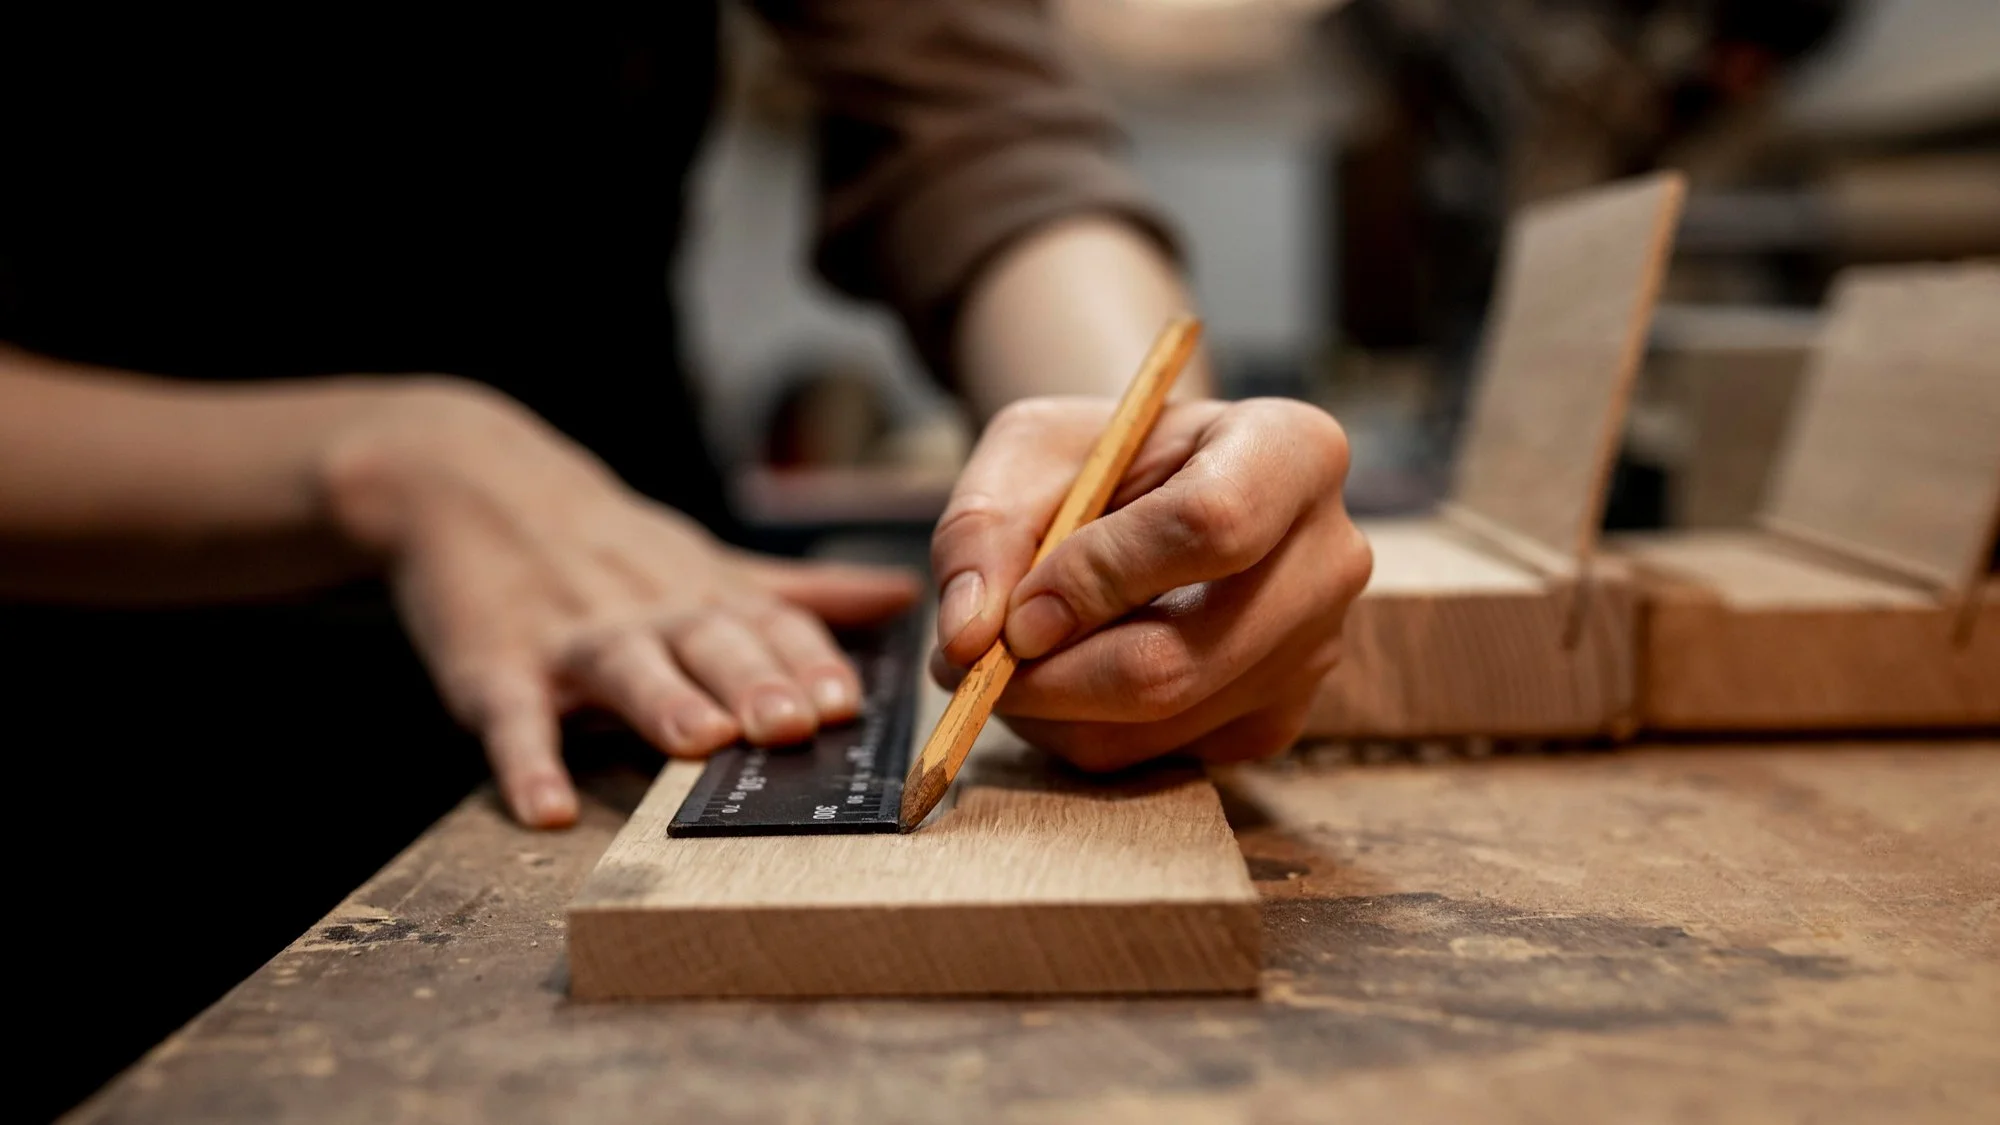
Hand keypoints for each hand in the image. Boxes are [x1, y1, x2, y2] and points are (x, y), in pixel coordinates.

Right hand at [324, 382, 917, 827]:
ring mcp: (572, 638)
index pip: (772, 625)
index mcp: (704, 596)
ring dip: (663, 702)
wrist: (470, 484)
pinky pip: (513, 718)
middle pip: (711, 643)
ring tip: (698, 742)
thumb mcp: (707, 563)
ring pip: (625, 667)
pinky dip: (527, 763)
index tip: (848, 703)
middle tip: (794, 724)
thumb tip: (906, 596)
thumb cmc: (611, 548)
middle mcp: (649, 613)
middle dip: (755, 682)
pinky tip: (545, 810)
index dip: (810, 662)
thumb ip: (800, 594)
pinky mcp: (494, 667)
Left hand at [930, 396, 1370, 769]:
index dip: (1097, 579)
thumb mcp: (1027, 453)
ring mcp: (1314, 651)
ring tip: (1005, 659)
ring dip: (1050, 710)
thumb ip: (982, 530)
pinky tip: (1066, 676)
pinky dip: (1083, 731)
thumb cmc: (1098, 460)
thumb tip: (970, 641)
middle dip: (1051, 677)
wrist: (1156, 494)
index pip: (1208, 527)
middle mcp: (1330, 557)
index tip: (1016, 613)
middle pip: (1179, 659)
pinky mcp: (1278, 720)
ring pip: (1157, 723)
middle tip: (974, 661)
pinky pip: (1161, 758)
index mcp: (1292, 450)